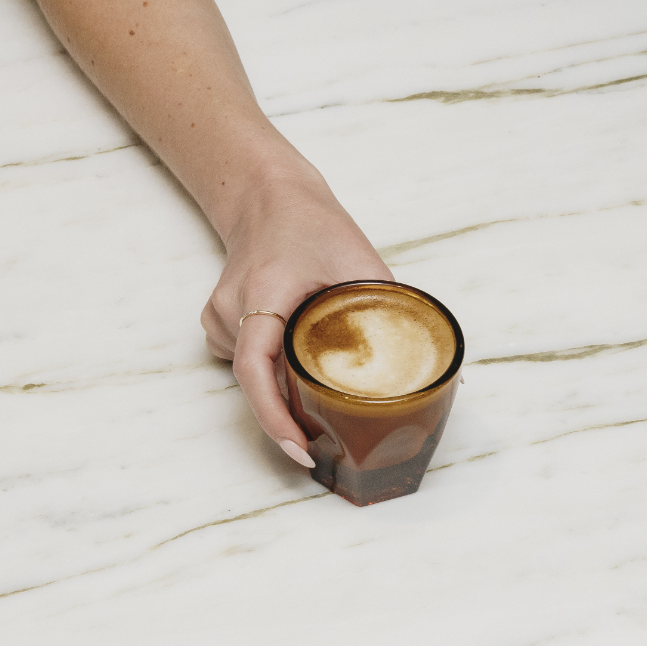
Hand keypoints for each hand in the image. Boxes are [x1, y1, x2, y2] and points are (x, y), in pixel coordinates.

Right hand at [200, 168, 392, 465]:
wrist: (266, 196)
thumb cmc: (313, 223)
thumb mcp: (361, 264)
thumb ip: (388, 313)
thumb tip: (430, 367)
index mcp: (265, 292)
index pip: (256, 369)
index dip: (275, 418)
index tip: (300, 449)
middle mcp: (232, 309)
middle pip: (259, 381)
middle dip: (289, 415)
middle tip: (324, 439)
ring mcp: (219, 316)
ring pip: (254, 373)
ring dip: (284, 380)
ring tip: (311, 359)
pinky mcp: (216, 322)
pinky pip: (244, 361)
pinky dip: (271, 365)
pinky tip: (289, 344)